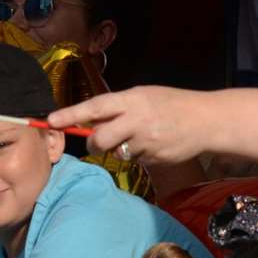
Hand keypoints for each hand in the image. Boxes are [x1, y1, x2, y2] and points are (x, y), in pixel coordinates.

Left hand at [48, 86, 213, 166]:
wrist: (207, 120)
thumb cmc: (172, 105)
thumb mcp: (144, 97)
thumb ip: (119, 109)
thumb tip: (92, 124)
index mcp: (132, 99)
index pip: (95, 107)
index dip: (71, 114)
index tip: (50, 120)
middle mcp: (137, 119)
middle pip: (99, 139)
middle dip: (94, 144)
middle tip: (97, 143)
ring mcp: (146, 141)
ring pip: (117, 152)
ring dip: (122, 149)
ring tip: (142, 137)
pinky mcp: (154, 158)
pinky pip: (135, 160)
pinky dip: (140, 155)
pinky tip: (156, 145)